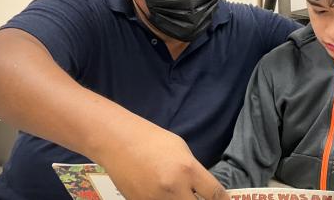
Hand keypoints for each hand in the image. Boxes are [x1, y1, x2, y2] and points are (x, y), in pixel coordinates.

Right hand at [100, 127, 228, 199]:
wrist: (118, 142)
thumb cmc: (153, 141)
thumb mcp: (182, 151)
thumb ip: (195, 172)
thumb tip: (204, 190)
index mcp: (188, 170)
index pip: (215, 195)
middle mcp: (174, 188)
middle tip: (201, 199)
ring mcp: (155, 199)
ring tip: (182, 195)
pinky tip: (166, 196)